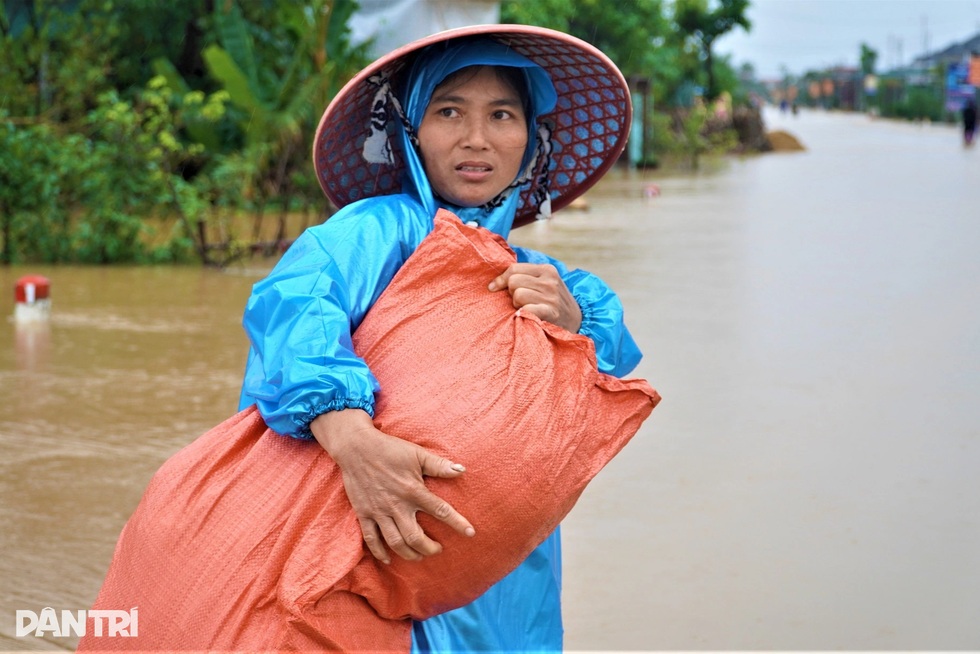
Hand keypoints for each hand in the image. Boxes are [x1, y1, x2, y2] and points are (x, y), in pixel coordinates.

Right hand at [310, 409, 474, 563]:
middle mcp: (397, 505)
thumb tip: (462, 469)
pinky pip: (371, 539)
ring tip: (419, 556)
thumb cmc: (390, 449)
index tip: (471, 533)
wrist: (356, 447)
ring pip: (395, 542)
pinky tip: (388, 559)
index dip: (457, 523)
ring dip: (409, 554)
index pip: (441, 510)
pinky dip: (380, 552)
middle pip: (415, 537)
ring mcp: (379, 511)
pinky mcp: (364, 513)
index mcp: (413, 490)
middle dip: (429, 549)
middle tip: (438, 550)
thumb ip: (439, 465)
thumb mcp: (417, 454)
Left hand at [488, 263, 582, 332]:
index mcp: (547, 269)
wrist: (577, 321)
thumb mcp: (544, 282)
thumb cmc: (552, 301)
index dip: (500, 279)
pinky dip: (523, 313)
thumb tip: (493, 282)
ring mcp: (552, 297)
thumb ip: (525, 276)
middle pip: (513, 281)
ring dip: (517, 304)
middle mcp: (550, 281)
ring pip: (518, 295)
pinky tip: (528, 316)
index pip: (514, 268)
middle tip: (521, 301)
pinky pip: (526, 308)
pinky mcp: (551, 312)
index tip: (493, 288)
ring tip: (527, 308)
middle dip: (512, 292)